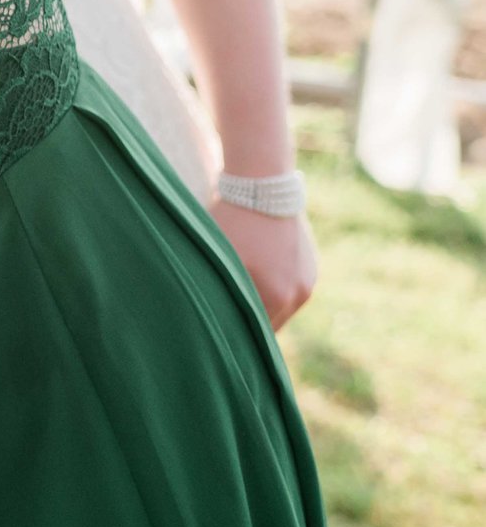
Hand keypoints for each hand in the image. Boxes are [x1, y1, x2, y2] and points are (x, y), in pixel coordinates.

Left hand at [209, 202, 318, 328]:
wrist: (263, 187)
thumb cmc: (232, 223)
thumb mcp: (221, 263)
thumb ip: (224, 298)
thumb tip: (216, 326)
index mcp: (275, 298)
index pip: (256, 335)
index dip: (238, 337)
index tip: (221, 339)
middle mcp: (298, 294)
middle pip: (271, 324)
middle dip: (251, 324)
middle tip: (226, 321)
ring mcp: (308, 280)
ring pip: (282, 307)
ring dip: (263, 304)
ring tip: (241, 292)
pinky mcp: (311, 266)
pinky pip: (290, 288)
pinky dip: (274, 287)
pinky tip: (257, 272)